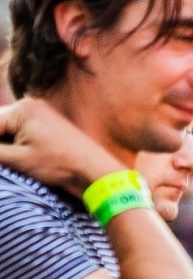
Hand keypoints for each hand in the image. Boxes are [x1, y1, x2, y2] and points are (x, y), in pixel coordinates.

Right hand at [0, 98, 124, 195]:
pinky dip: (16, 144)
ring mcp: (40, 113)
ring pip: (8, 128)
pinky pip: (21, 131)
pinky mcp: (47, 124)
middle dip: (0, 145)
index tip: (3, 158)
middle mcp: (30, 105)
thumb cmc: (61, 166)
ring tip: (21, 161)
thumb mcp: (18, 160)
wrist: (97, 173)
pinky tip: (23, 159)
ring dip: (6, 145)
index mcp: (21, 109)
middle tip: (12, 160)